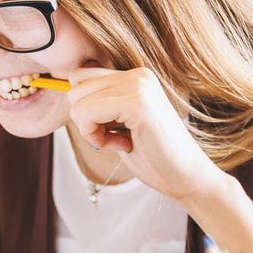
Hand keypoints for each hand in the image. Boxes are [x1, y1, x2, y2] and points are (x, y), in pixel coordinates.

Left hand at [66, 66, 225, 201]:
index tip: (110, 130)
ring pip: (78, 101)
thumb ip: (100, 104)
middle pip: (75, 87)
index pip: (80, 77)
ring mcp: (139, 86)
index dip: (85, 109)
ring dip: (91, 129)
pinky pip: (87, 113)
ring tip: (121, 141)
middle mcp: (138, 74)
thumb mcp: (120, 124)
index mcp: (136, 76)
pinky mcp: (138, 103)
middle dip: (86, 119)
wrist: (186, 178)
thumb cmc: (153, 156)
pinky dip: (95, 136)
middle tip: (115, 137)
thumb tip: (66, 90)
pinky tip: (122, 145)